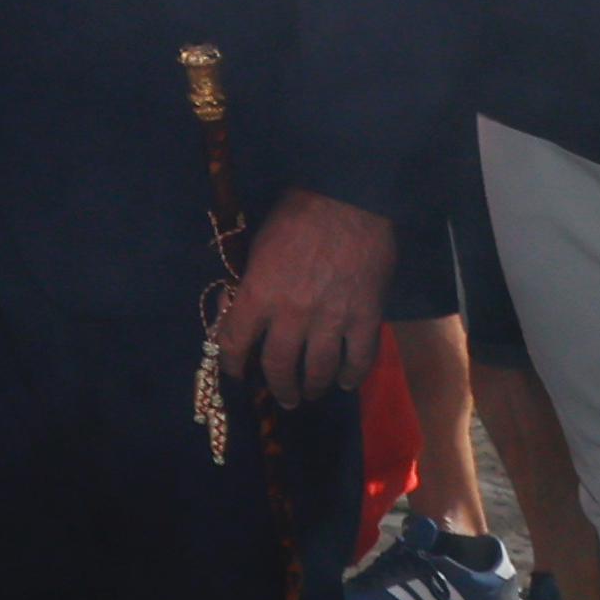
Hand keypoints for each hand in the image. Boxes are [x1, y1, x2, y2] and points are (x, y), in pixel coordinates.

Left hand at [217, 188, 397, 407]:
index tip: (236, 374)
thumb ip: (249, 283)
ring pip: (320, 369)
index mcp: (259, 293)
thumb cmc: (295, 215)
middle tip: (283, 397)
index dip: (232, 363)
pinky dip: (354, 375)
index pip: (236, 341)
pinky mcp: (367, 317)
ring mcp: (332, 319)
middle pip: (280, 366)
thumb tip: (236, 311)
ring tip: (310, 394)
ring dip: (314, 387)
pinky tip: (348, 382)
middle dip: (279, 387)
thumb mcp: (257, 246)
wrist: (348, 201)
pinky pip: (360, 358)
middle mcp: (293, 314)